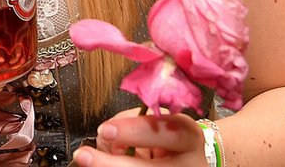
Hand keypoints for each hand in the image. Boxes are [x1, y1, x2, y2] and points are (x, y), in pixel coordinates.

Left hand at [74, 109, 209, 163]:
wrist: (200, 158)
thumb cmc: (173, 136)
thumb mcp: (160, 121)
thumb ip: (133, 125)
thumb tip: (105, 138)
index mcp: (188, 137)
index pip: (165, 132)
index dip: (133, 131)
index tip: (104, 129)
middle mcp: (189, 164)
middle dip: (113, 164)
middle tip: (84, 156)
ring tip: (89, 162)